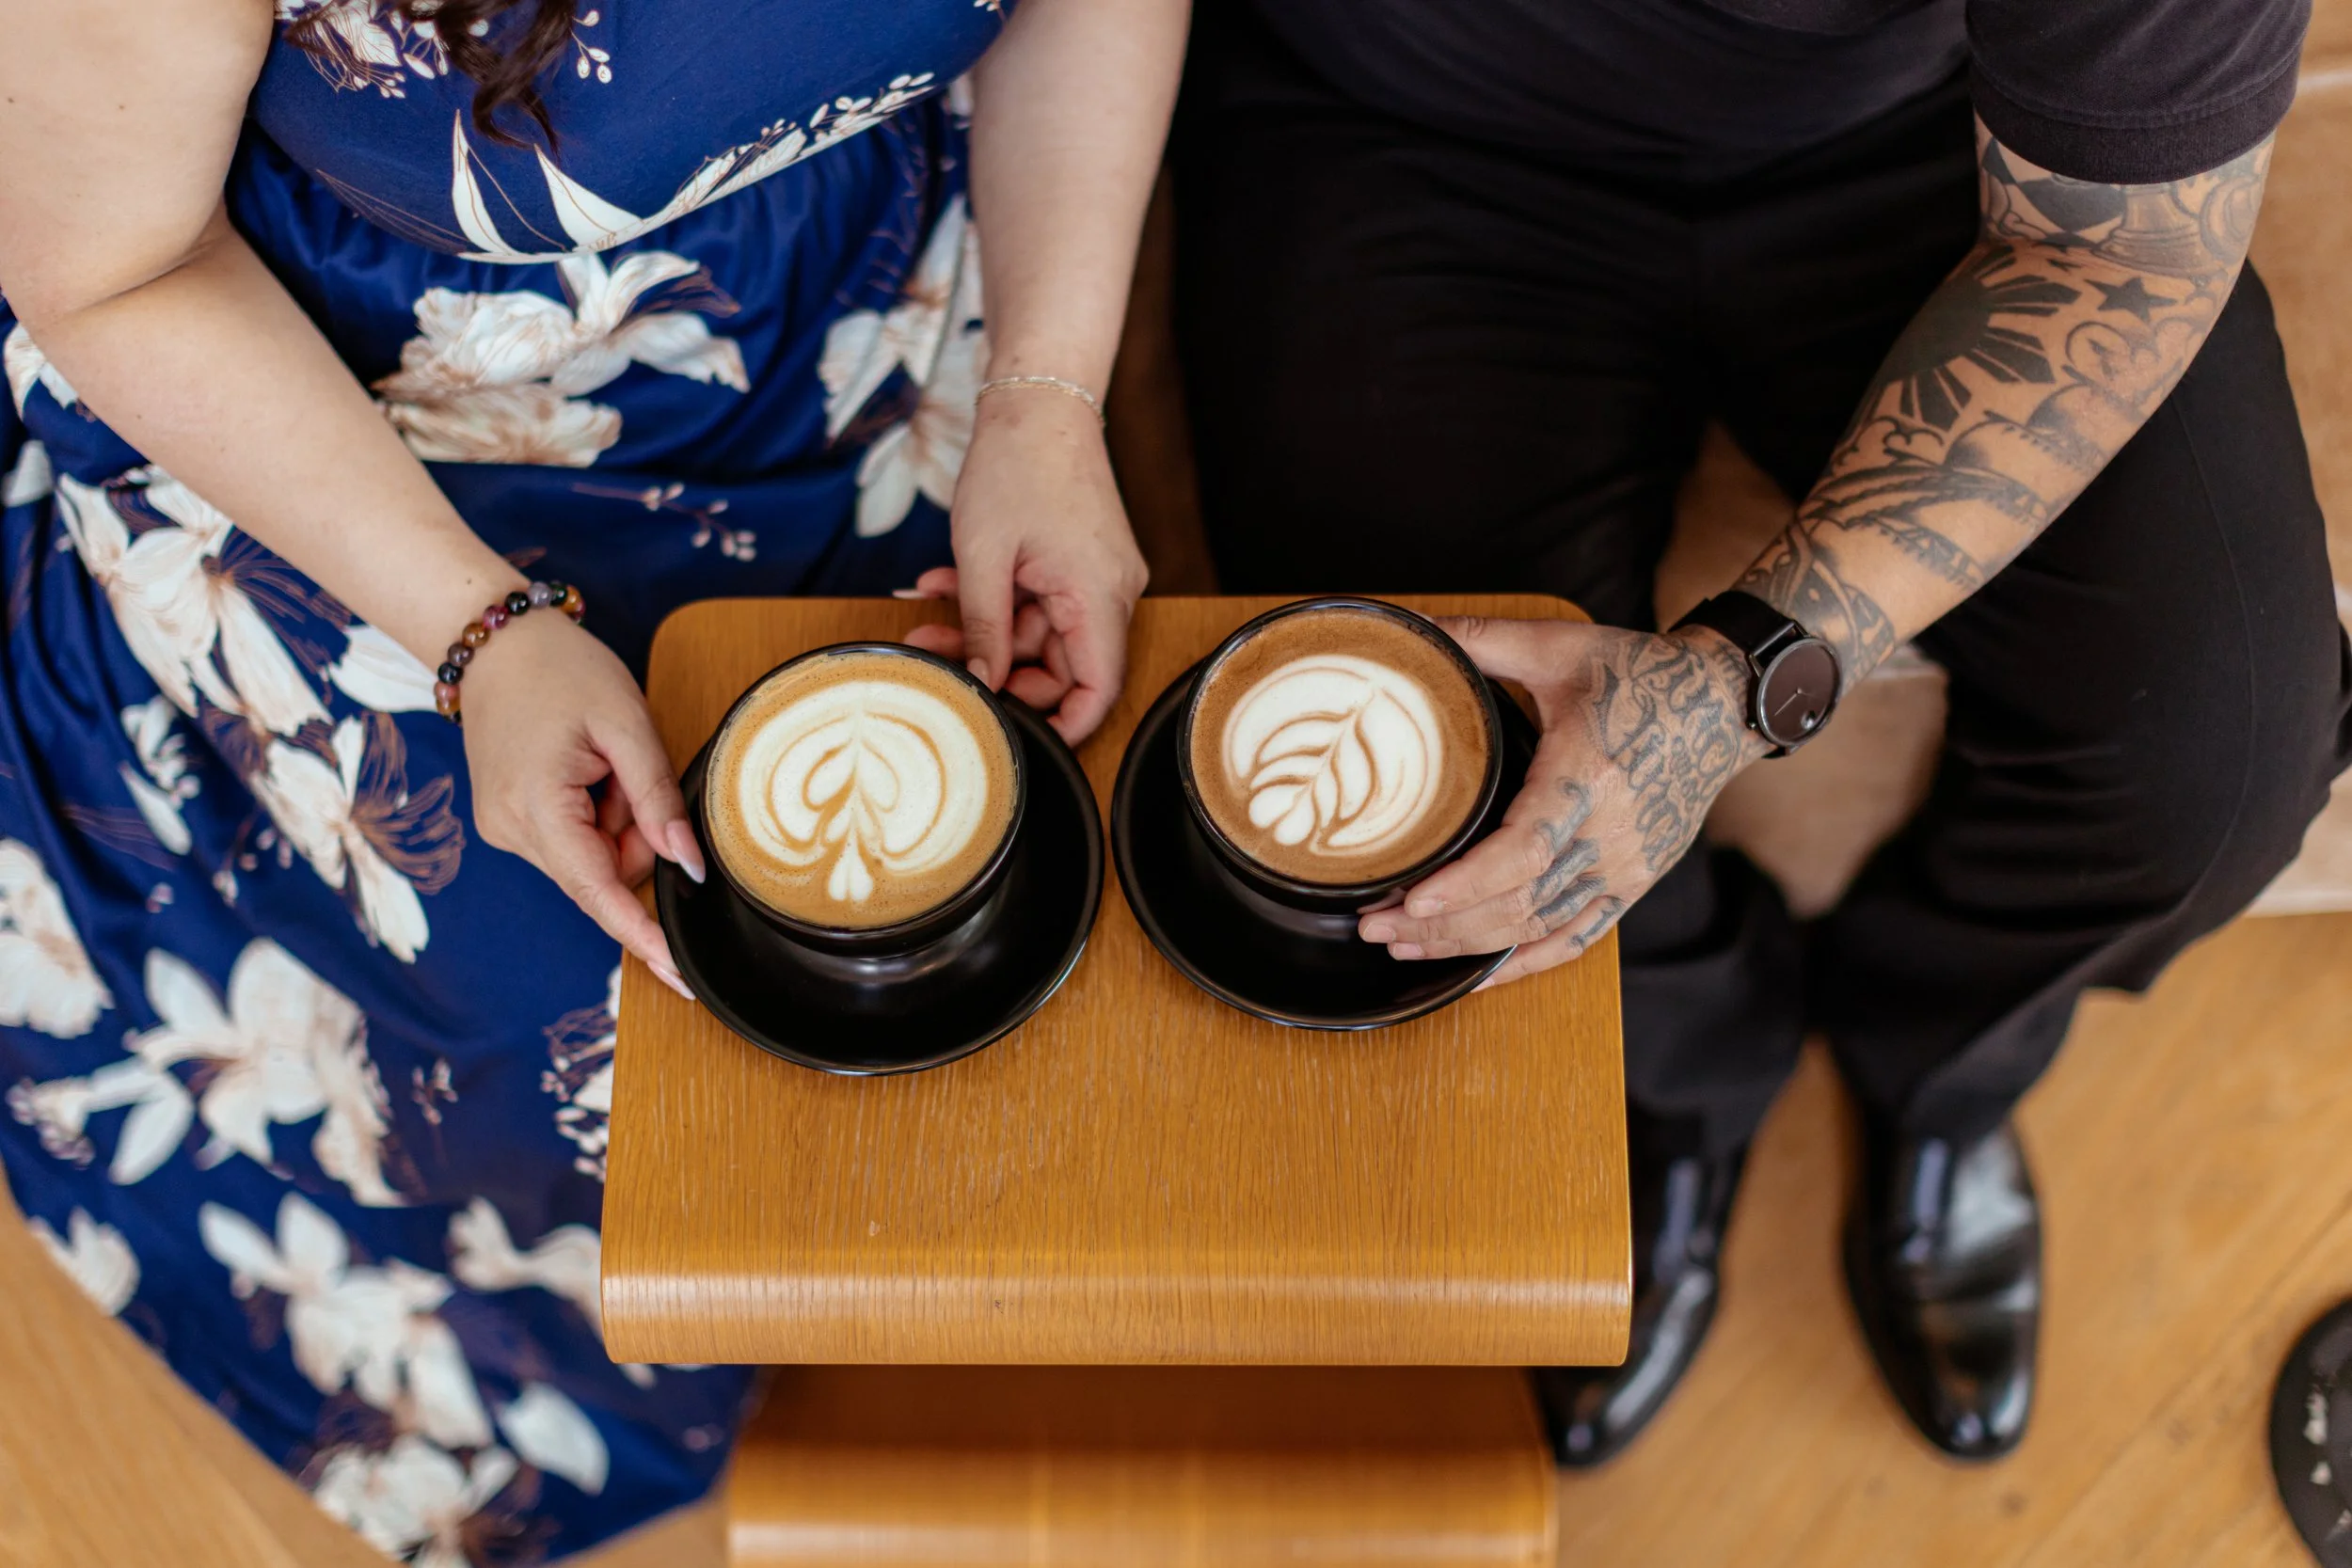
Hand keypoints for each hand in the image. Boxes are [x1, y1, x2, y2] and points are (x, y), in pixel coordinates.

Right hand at [459, 608, 701, 999]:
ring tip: (602, 760)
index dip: (643, 936)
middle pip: (602, 874)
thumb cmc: (562, 669)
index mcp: (535, 808)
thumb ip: (658, 798)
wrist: (495, 641)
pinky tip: (587, 771)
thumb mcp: (625, 724)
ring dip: (615, 822)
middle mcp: (510, 832)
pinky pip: (572, 842)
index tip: (680, 978)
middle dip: (636, 838)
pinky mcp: (508, 822)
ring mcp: (503, 830)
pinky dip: (595, 816)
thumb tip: (690, 865)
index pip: (598, 894)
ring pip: (590, 859)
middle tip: (630, 770)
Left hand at [903, 387, 1146, 742]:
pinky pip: (1043, 602)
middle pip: (1064, 664)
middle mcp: (1112, 591)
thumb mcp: (983, 556)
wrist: (1040, 400)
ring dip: (987, 629)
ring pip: (1043, 633)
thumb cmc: (1016, 466)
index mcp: (1098, 595)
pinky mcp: (1083, 561)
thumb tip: (983, 687)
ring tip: (929, 614)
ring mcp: (1099, 576)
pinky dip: (999, 601)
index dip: (1064, 725)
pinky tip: (948, 584)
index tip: (1019, 738)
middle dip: (999, 669)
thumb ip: (984, 628)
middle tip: (939, 659)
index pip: (1098, 689)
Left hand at [1358, 618, 1767, 987]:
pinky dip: (1526, 964)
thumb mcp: (1557, 647)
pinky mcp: (1633, 883)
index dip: (1466, 884)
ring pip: (1540, 929)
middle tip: (1374, 925)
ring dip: (1469, 947)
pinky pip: (1578, 939)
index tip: (1412, 897)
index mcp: (1587, 779)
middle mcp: (1610, 835)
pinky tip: (1479, 975)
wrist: (1723, 704)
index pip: (1523, 851)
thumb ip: (1480, 640)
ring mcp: (1625, 867)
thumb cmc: (1641, 673)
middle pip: (1519, 904)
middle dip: (1441, 926)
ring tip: (1403, 945)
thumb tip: (1410, 629)